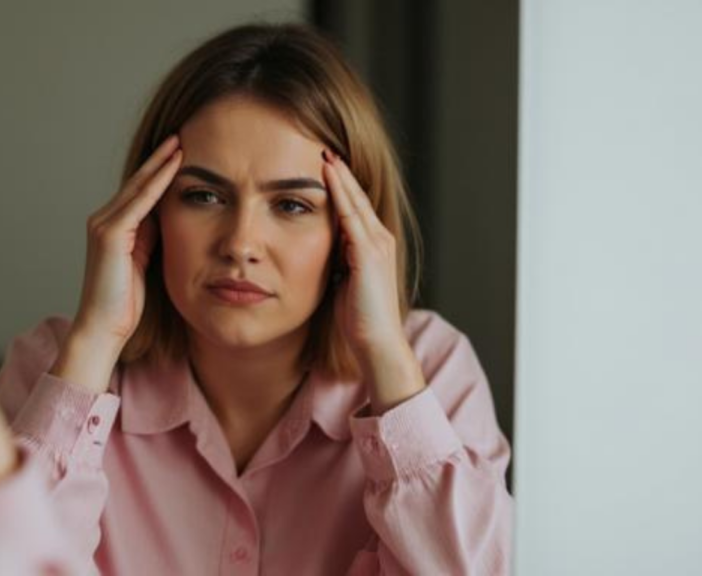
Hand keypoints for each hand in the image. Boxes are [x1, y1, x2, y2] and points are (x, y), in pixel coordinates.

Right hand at [54, 136, 182, 392]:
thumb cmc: (125, 304)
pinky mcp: (110, 234)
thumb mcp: (145, 263)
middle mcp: (103, 220)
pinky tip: (174, 166)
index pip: (139, 192)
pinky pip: (139, 202)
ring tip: (180, 140)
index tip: (181, 151)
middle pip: (138, 182)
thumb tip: (170, 218)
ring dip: (160, 162)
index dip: (159, 171)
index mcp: (113, 228)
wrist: (103, 328)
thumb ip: (152, 238)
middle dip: (160, 158)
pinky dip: (157, 182)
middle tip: (182, 133)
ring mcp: (104, 225)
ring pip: (138, 187)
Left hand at [322, 152, 424, 413]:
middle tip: (322, 145)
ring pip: (355, 200)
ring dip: (339, 175)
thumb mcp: (344, 281)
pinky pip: (351, 215)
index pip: (354, 206)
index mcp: (374, 245)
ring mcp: (377, 244)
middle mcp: (380, 238)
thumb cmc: (357, 319)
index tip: (322, 162)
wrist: (376, 342)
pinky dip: (340, 194)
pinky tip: (327, 176)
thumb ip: (338, 260)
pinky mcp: (370, 253)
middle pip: (356, 196)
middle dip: (340, 171)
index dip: (340, 184)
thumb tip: (321, 248)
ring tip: (324, 152)